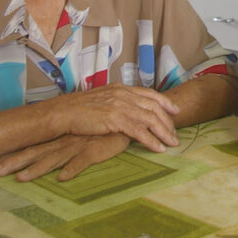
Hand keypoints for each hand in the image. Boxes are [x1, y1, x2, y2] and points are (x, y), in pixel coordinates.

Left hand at [0, 133, 129, 181]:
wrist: (122, 122)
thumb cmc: (99, 132)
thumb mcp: (78, 138)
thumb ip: (64, 147)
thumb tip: (48, 162)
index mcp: (57, 139)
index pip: (30, 147)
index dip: (11, 155)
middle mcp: (63, 142)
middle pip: (35, 153)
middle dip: (13, 162)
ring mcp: (77, 146)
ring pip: (53, 158)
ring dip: (37, 169)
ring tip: (21, 179)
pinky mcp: (94, 150)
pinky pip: (82, 161)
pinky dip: (72, 169)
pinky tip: (62, 178)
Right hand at [53, 84, 180, 151]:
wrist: (62, 113)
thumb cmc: (78, 110)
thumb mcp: (101, 100)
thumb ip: (117, 102)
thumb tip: (127, 110)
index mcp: (120, 88)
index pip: (149, 94)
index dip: (165, 102)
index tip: (175, 110)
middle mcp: (123, 94)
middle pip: (154, 107)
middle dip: (168, 122)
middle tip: (175, 135)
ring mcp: (120, 106)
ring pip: (150, 119)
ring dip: (164, 133)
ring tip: (173, 144)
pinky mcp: (115, 119)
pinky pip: (139, 131)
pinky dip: (151, 141)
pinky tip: (159, 149)